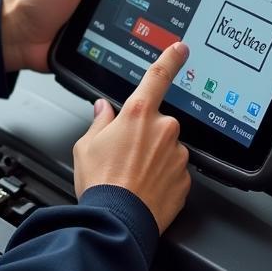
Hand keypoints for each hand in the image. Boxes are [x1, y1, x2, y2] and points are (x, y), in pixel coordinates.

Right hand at [73, 42, 191, 232]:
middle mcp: (163, 129)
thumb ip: (100, 121)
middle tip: (124, 155)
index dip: (170, 58)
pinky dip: (162, 177)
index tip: (180, 48)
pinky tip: (144, 188)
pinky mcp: (185, 179)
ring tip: (132, 176)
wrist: (118, 222)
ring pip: (167, 148)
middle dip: (145, 134)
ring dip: (154, 157)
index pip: (158, 76)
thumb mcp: (86, 145)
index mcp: (139, 114)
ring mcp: (177, 154)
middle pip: (157, 122)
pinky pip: (174, 171)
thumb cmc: (101, 183)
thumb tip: (103, 110)